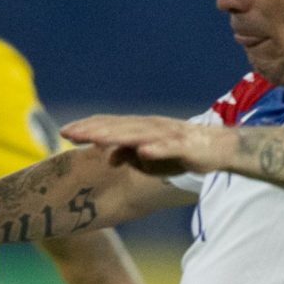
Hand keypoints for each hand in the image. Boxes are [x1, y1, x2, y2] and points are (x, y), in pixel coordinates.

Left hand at [60, 115, 229, 176]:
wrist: (220, 148)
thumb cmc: (182, 153)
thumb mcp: (150, 159)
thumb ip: (129, 156)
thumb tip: (107, 158)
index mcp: (141, 128)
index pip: (110, 125)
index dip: (87, 127)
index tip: (64, 132)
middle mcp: (151, 126)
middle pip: (118, 127)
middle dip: (92, 130)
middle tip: (67, 133)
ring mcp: (167, 135)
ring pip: (138, 134)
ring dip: (116, 136)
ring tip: (94, 139)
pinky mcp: (185, 145)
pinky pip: (169, 147)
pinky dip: (156, 148)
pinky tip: (142, 151)